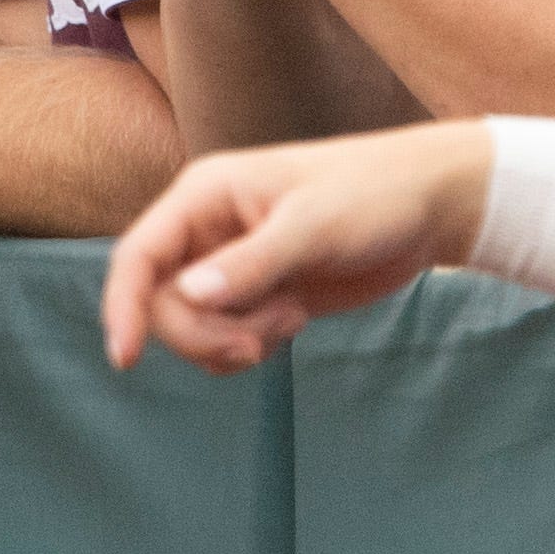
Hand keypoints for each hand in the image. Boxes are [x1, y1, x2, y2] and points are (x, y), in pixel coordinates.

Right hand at [100, 121, 492, 374]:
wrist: (433, 207)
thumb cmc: (375, 195)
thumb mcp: (315, 226)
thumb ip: (251, 263)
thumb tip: (185, 294)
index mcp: (206, 196)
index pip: (137, 255)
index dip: (121, 307)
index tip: (126, 359)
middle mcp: (208, 230)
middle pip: (161, 304)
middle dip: (202, 334)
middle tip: (257, 340)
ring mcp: (233, 264)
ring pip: (192, 327)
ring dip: (233, 341)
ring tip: (289, 318)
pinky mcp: (260, 293)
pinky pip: (226, 337)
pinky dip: (253, 344)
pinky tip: (295, 319)